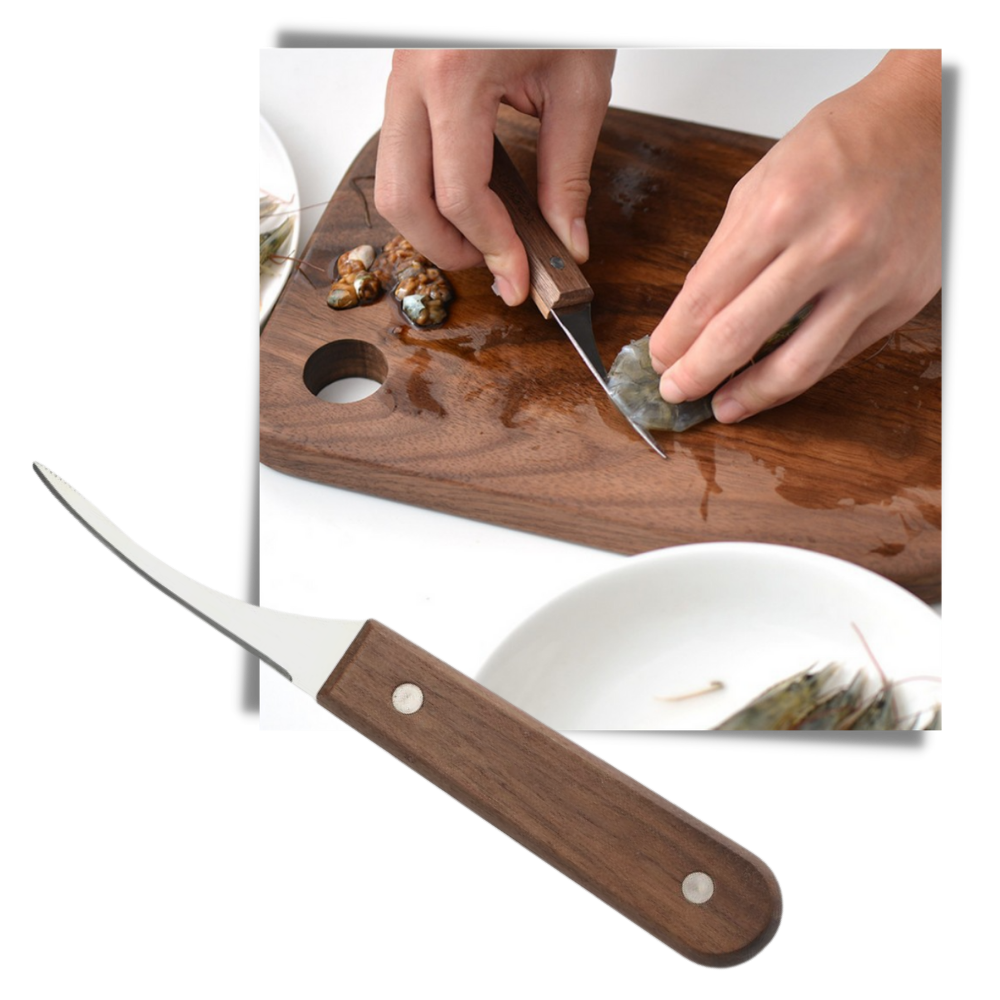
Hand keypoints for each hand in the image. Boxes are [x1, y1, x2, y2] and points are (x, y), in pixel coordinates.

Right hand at [374, 49, 615, 305]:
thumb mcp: (580, 81)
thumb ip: (569, 171)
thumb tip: (567, 239)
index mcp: (456, 73)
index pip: (461, 194)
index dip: (492, 247)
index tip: (520, 278)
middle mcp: (413, 75)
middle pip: (401, 198)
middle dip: (445, 249)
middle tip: (493, 266)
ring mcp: (401, 74)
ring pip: (390, 179)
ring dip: (431, 223)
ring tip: (483, 237)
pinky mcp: (406, 77)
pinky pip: (402, 152)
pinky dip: (430, 188)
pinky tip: (472, 198)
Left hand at [649, 50, 941, 422]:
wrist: (929, 125)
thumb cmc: (841, 145)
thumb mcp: (762, 182)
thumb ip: (724, 250)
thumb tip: (690, 312)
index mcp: (780, 209)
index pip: (706, 297)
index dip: (674, 339)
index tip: (659, 358)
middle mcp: (827, 246)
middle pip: (740, 336)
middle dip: (697, 374)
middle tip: (676, 391)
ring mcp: (871, 278)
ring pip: (797, 365)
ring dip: (750, 396)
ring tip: (724, 407)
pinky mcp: (901, 300)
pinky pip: (839, 355)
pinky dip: (799, 375)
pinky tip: (772, 383)